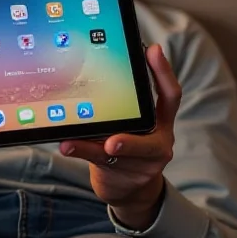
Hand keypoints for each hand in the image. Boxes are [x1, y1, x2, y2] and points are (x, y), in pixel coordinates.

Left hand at [60, 43, 180, 229]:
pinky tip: (66, 145)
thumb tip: (94, 70)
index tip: (154, 50)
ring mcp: (145, 164)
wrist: (128, 187)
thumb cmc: (125, 145)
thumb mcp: (131, 124)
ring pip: (119, 155)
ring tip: (71, 143)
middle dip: (131, 142)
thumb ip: (124, 105)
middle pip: (150, 142)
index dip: (164, 73)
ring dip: (93, 148)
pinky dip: (82, 151)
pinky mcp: (126, 177)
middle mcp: (159, 143)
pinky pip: (101, 162)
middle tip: (113, 139)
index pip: (170, 96)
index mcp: (161, 122)